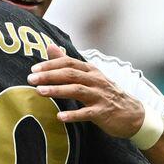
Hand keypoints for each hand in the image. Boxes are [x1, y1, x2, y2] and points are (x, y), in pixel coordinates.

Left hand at [28, 45, 144, 137]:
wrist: (132, 114)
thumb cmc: (105, 94)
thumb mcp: (89, 76)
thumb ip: (68, 63)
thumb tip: (50, 46)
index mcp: (91, 71)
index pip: (69, 62)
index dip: (50, 65)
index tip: (34, 69)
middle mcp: (95, 80)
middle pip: (71, 74)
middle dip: (49, 75)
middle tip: (31, 79)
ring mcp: (100, 96)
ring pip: (77, 90)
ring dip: (57, 90)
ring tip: (40, 92)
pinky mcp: (103, 112)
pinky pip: (87, 113)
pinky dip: (73, 115)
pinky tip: (60, 117)